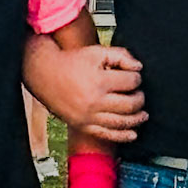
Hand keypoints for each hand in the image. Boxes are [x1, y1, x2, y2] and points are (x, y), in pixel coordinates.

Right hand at [26, 41, 146, 143]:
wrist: (45, 75)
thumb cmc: (71, 62)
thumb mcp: (96, 51)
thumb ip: (121, 55)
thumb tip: (138, 67)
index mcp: (98, 81)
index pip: (131, 82)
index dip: (137, 77)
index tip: (134, 76)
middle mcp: (94, 102)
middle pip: (130, 104)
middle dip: (140, 98)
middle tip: (139, 93)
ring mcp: (88, 117)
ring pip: (122, 123)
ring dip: (137, 119)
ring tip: (142, 114)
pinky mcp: (83, 126)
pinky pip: (107, 135)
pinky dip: (123, 136)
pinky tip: (133, 133)